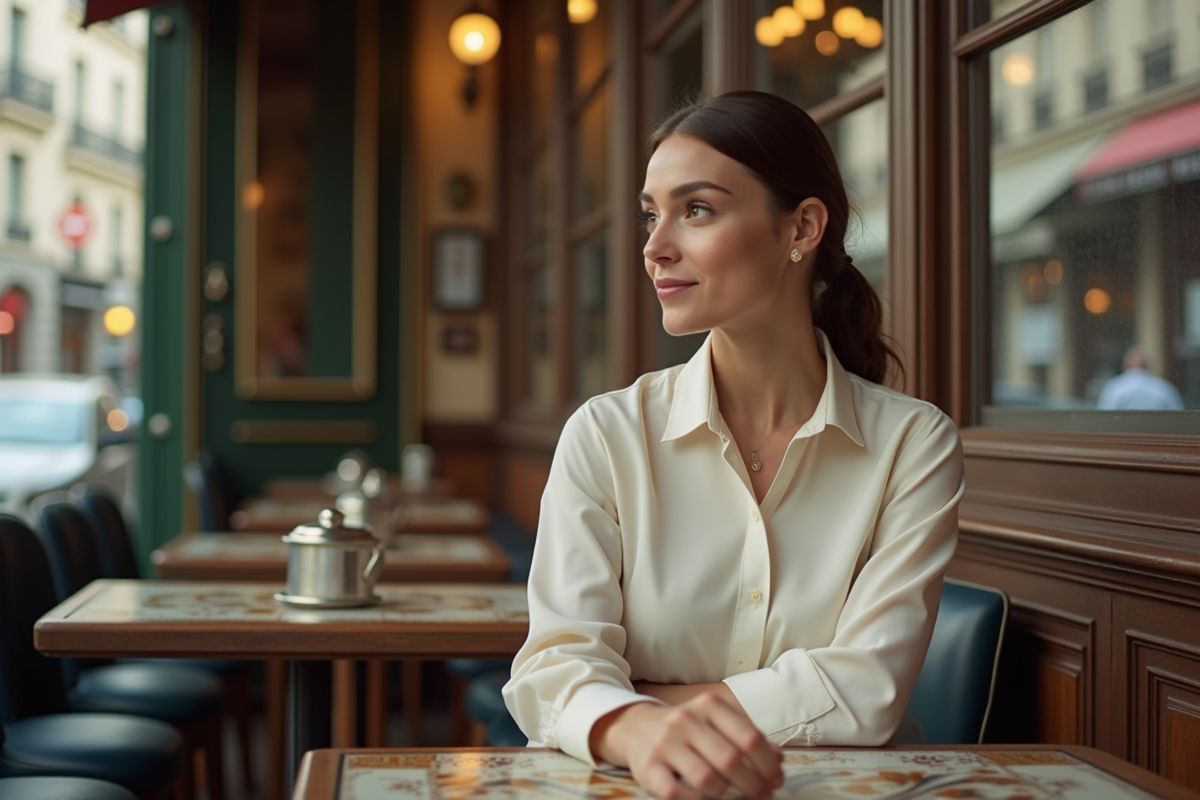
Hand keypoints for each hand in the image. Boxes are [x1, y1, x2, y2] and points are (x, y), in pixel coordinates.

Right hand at [590, 693, 783, 799]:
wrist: (636, 727)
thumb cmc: (688, 729)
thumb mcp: (716, 722)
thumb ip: (746, 736)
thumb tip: (778, 759)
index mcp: (708, 705)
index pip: (749, 736)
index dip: (768, 764)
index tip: (776, 779)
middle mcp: (685, 720)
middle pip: (731, 760)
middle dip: (753, 784)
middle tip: (762, 794)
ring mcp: (665, 743)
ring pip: (706, 779)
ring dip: (728, 796)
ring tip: (736, 798)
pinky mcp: (648, 766)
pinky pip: (677, 793)